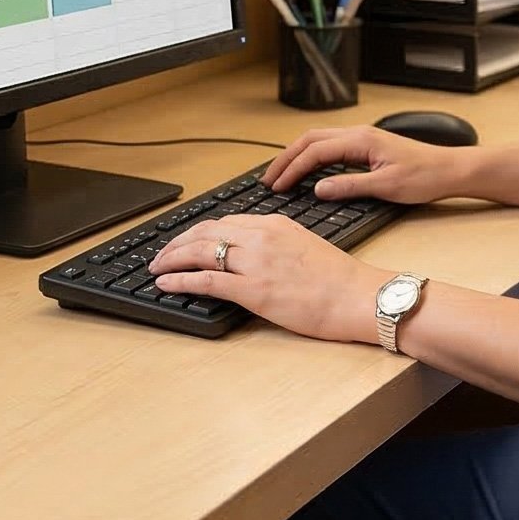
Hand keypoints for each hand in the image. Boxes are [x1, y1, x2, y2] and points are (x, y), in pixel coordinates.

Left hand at [150, 214, 384, 342]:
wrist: (362, 297)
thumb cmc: (341, 279)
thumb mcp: (304, 244)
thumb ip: (274, 243)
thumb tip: (251, 253)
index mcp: (273, 224)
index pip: (223, 222)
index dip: (196, 232)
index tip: (183, 240)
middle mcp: (260, 237)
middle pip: (204, 232)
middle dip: (176, 242)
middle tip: (160, 254)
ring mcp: (256, 263)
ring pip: (199, 252)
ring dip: (171, 259)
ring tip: (156, 267)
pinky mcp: (254, 290)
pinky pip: (206, 281)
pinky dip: (180, 280)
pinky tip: (166, 284)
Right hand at [261, 125, 472, 204]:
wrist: (452, 170)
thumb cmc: (426, 177)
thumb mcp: (387, 187)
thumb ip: (350, 187)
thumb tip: (318, 189)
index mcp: (360, 140)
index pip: (314, 152)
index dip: (292, 169)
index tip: (278, 186)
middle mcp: (358, 134)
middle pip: (309, 140)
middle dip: (285, 159)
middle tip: (268, 179)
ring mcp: (361, 138)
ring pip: (317, 141)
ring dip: (296, 156)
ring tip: (281, 174)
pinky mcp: (366, 147)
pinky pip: (329, 147)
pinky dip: (311, 157)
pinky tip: (307, 170)